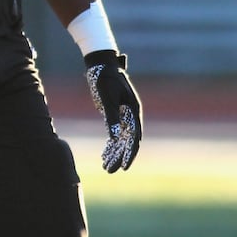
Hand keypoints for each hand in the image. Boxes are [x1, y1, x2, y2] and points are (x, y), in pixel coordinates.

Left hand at [84, 50, 142, 172]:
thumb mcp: (108, 99)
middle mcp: (131, 115)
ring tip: (105, 167)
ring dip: (113, 153)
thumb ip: (112, 118)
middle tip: (110, 171)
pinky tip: (104, 155)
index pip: (134, 138)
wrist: (102, 65)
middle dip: (119, 157)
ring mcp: (123, 115)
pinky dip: (109, 144)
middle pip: (127, 142)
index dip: (130, 153)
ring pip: (120, 139)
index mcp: (133, 111)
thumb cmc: (106, 80)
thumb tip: (114, 139)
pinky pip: (114, 133)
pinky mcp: (114, 114)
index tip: (124, 166)